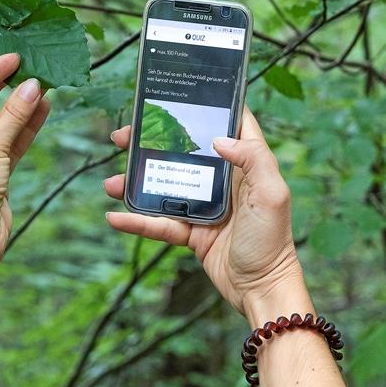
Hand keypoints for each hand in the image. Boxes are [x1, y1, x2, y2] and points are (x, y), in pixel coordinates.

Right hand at [103, 108, 304, 317]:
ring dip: (136, 184)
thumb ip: (253, 158)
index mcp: (245, 166)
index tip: (174, 96)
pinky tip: (115, 217)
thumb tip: (218, 138)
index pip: (227, 125)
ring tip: (112, 183)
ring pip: (164, 186)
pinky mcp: (192, 232)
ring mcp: (205, 206)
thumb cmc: (273, 241)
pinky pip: (159, 223)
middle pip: (183, 152)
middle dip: (152, 143)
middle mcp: (223, 181)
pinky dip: (137, 222)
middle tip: (123, 138)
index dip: (204, 108)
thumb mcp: (272, 194)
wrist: (262, 290)